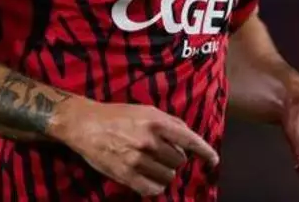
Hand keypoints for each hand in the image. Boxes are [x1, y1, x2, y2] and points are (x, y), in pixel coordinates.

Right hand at [55, 99, 219, 195]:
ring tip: (152, 164)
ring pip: (168, 176)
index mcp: (156, 122)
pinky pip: (152, 189)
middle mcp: (149, 141)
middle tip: (161, 153)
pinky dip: (155, 186)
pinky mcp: (126, 175)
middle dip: (174, 158)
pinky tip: (149, 178)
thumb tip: (188, 138)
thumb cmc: (116, 115)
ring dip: (164, 172)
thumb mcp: (145, 110)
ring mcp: (137, 159)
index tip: (213, 160)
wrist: (85, 125)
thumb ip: (168, 122)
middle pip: (179, 160)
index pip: (189, 140)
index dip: (205, 152)